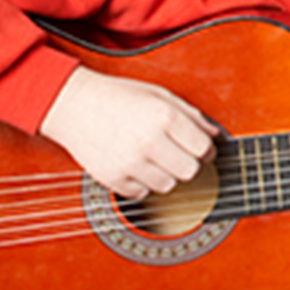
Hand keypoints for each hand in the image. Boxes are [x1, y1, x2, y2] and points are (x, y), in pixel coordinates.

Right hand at [39, 66, 218, 198]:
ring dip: (165, 175)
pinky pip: (141, 193)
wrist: (74, 105)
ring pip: (168, 186)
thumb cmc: (119, 97)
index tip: (200, 149)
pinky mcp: (112, 178)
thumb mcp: (160, 95)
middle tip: (177, 154)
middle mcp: (149, 140)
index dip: (206, 150)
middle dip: (188, 164)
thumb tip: (215, 134)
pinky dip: (141, 183)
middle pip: (190, 171)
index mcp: (164, 116)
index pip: (203, 148)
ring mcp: (129, 162)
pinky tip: (135, 165)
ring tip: (153, 157)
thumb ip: (191, 115)